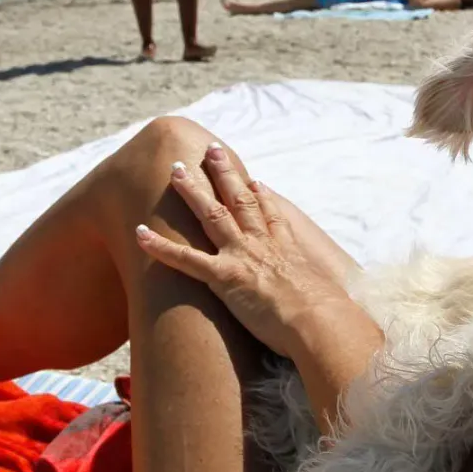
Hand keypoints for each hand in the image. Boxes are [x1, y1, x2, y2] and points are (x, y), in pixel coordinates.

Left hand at [136, 146, 353, 358]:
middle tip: (211, 150)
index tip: (252, 179)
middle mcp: (263, 242)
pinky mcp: (224, 277)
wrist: (320, 321)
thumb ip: (323, 290)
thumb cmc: (329, 316)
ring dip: (191, 190)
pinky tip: (139, 233)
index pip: (270, 212)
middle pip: (240, 199)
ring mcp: (242, 255)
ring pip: (211, 214)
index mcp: (287, 246)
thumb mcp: (329, 295)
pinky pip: (185, 259)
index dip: (260, 194)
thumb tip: (333, 298)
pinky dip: (160, 246)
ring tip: (175, 169)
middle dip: (224, 172)